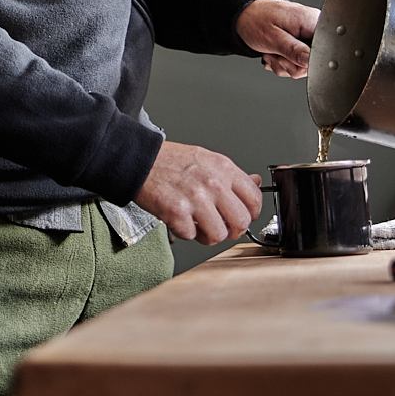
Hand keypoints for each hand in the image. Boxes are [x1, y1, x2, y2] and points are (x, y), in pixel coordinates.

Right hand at [135, 141, 261, 244]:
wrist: (139, 160)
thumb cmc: (170, 161)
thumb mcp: (207, 159)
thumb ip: (232, 175)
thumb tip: (256, 182)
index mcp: (223, 169)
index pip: (255, 199)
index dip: (251, 213)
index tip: (242, 216)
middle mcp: (213, 183)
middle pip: (241, 221)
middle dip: (231, 229)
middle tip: (220, 226)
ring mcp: (195, 199)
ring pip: (219, 234)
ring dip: (208, 234)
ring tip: (197, 224)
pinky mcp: (177, 213)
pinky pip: (192, 236)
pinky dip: (185, 232)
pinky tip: (179, 220)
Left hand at [236, 0, 318, 78]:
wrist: (246, 16)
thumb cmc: (256, 19)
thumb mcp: (273, 37)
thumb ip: (293, 50)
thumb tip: (311, 62)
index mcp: (312, 21)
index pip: (325, 50)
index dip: (307, 60)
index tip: (288, 56)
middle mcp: (314, 29)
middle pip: (314, 62)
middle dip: (290, 64)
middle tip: (275, 53)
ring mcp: (308, 38)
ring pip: (303, 67)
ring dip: (283, 64)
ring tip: (272, 51)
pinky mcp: (301, 46)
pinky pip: (296, 65)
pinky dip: (282, 63)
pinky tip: (274, 53)